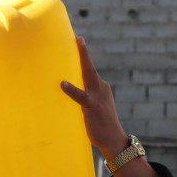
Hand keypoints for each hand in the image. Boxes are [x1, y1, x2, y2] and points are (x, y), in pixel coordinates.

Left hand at [60, 36, 157, 176]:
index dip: (84, 56)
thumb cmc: (100, 126)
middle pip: (90, 67)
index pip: (90, 70)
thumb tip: (66, 93)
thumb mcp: (92, 109)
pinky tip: (63, 84)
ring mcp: (97, 96)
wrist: (113, 140)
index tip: (78, 41)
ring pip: (88, 74)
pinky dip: (72, 89)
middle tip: (77, 37)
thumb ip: (82, 100)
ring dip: (83, 59)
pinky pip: (80, 96)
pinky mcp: (92, 107)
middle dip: (84, 51)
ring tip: (76, 46)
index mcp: (100, 88)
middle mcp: (100, 88)